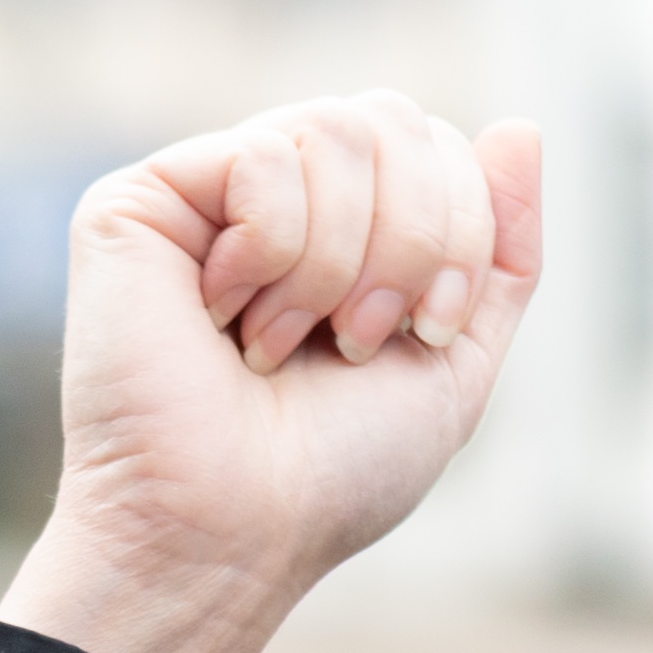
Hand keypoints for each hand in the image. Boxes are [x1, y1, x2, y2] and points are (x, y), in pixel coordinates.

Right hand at [0, 93, 544, 652]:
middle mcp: (269, 201)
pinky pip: (262, 155)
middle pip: (390, 119)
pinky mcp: (134, 205)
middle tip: (356, 341)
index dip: (461, 227)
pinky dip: (272, 249)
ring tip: (277, 345)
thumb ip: (501, 248)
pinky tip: (221, 318)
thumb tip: (519, 124)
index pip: (433, 140)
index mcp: (341, 230)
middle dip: (411, 238)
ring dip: (338, 260)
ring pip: (332, 129)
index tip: (423, 332)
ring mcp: (200, 198)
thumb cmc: (328, 475)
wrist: (228, 532)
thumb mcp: (455, 358)